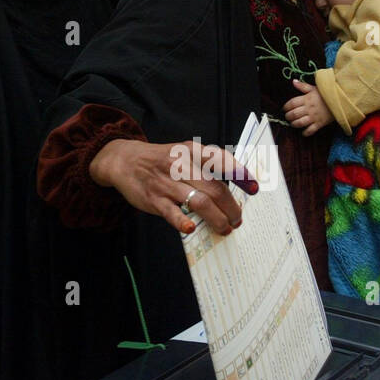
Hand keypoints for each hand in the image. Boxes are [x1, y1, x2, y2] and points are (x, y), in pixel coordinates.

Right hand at [89, 138, 255, 235]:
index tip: (254, 187)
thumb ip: (206, 167)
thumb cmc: (161, 160)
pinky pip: (172, 213)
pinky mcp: (154, 199)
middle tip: (238, 219)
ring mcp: (167, 183)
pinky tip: (191, 228)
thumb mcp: (184, 153)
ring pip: (200, 202)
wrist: (125, 161)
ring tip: (225, 228)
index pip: (221, 160)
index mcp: (191, 151)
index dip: (240, 174)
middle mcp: (181, 165)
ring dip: (217, 219)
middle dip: (231, 207)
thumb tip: (232, 191)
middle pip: (215, 188)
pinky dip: (183, 221)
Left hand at [283, 80, 332, 135]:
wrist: (341, 100)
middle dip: (288, 116)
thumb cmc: (326, 94)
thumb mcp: (314, 88)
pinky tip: (303, 132)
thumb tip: (293, 81)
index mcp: (306, 99)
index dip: (285, 107)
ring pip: (299, 123)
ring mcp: (314, 117)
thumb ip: (303, 86)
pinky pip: (310, 130)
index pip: (292, 103)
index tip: (284, 109)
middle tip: (287, 117)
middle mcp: (309, 108)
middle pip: (293, 114)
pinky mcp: (320, 124)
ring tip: (293, 123)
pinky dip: (305, 133)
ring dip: (294, 124)